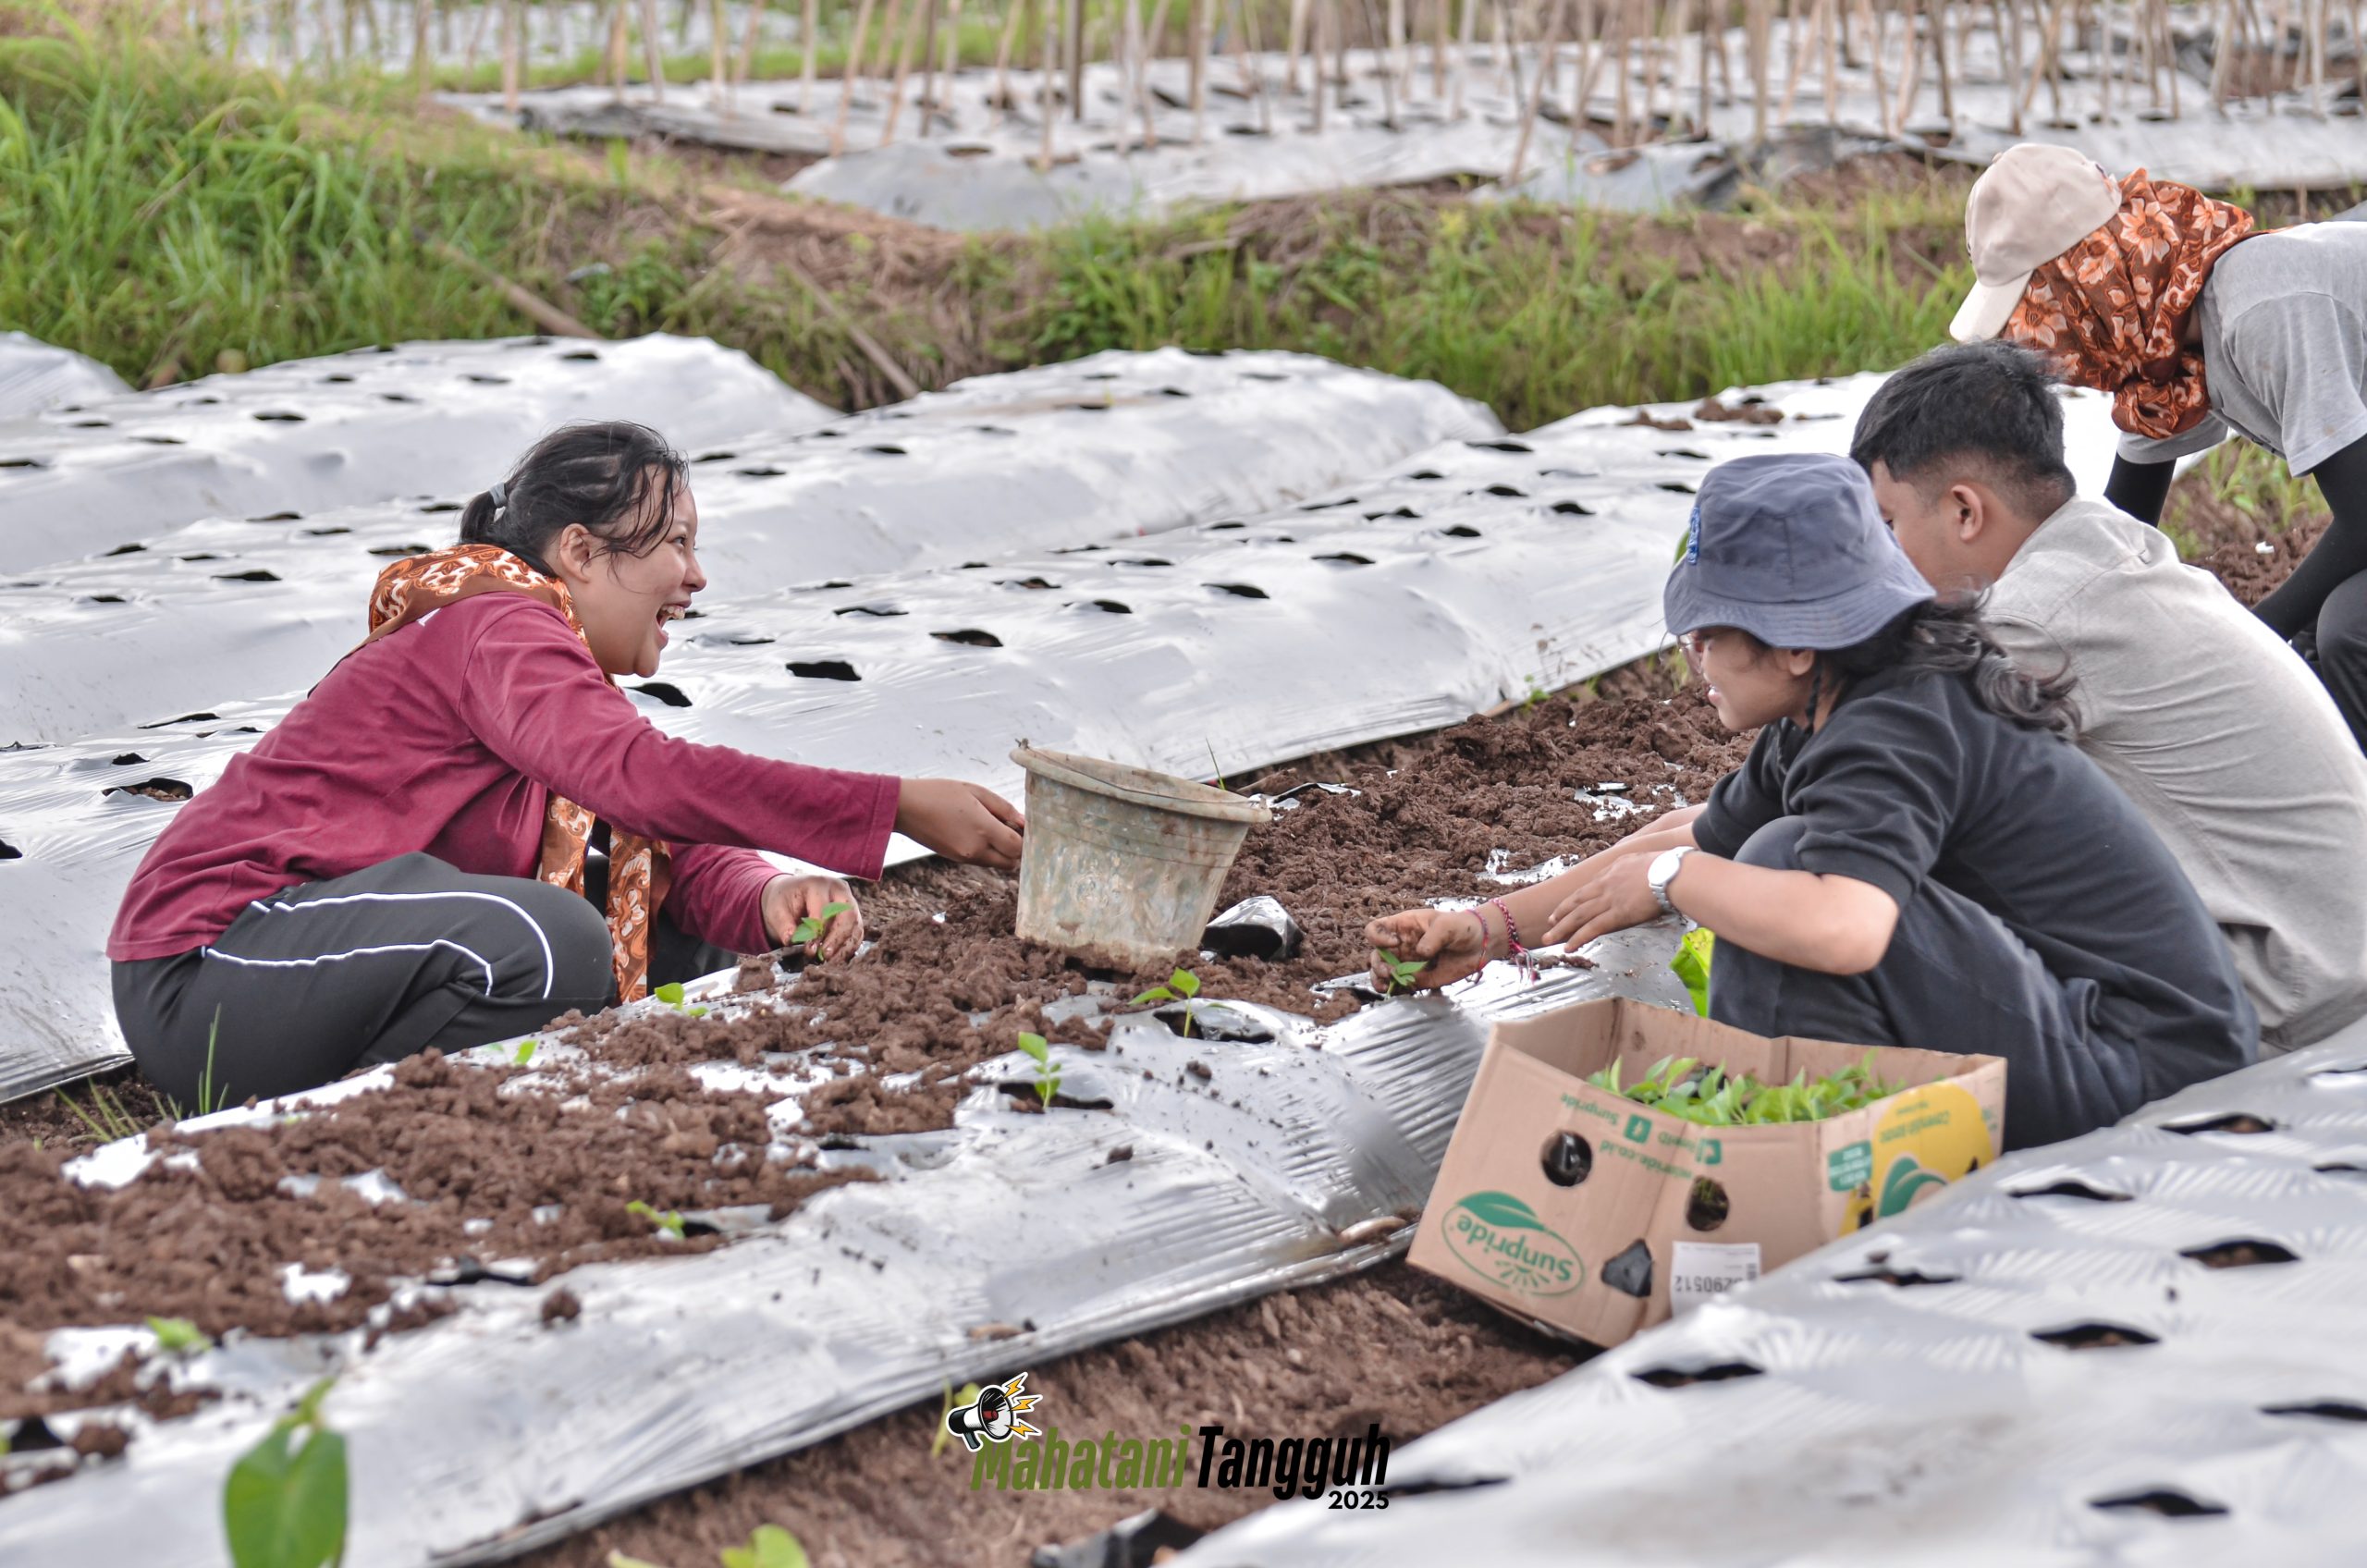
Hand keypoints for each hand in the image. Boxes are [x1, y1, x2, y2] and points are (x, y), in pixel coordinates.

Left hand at [761, 875, 863, 960]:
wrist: (792, 894)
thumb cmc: (785, 901)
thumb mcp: (777, 910)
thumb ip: (783, 925)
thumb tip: (790, 940)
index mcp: (818, 884)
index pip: (823, 908)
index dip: (817, 931)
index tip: (809, 949)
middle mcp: (838, 890)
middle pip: (847, 915)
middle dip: (836, 938)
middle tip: (824, 955)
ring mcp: (849, 901)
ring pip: (855, 925)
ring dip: (845, 945)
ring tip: (831, 961)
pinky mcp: (854, 915)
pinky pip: (857, 933)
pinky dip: (849, 947)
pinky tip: (837, 959)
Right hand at [895, 779, 1025, 870]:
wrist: (904, 808)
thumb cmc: (940, 793)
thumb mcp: (975, 791)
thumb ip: (1003, 808)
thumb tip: (1023, 822)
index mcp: (983, 830)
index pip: (1018, 848)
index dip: (1026, 839)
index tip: (1024, 826)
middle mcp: (976, 849)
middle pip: (1011, 863)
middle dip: (1016, 849)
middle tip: (1012, 829)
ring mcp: (964, 857)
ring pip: (997, 863)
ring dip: (1002, 851)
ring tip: (993, 827)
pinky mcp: (955, 859)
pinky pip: (981, 860)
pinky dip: (987, 851)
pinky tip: (978, 832)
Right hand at [1364, 908, 1490, 990]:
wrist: (1479, 945)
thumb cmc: (1461, 927)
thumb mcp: (1448, 925)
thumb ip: (1434, 937)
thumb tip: (1421, 953)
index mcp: (1402, 927)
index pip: (1375, 929)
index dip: (1378, 937)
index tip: (1395, 943)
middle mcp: (1400, 945)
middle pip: (1375, 955)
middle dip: (1377, 966)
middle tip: (1391, 972)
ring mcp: (1406, 963)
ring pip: (1381, 973)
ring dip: (1380, 981)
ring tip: (1388, 986)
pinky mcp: (1417, 979)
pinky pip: (1399, 986)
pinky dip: (1396, 991)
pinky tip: (1404, 991)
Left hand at [1540, 850, 1662, 947]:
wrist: (1672, 873)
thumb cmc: (1667, 866)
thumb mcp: (1643, 858)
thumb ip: (1633, 866)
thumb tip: (1636, 868)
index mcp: (1613, 870)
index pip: (1590, 886)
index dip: (1577, 897)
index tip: (1569, 905)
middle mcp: (1606, 884)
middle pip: (1578, 900)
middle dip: (1562, 912)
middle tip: (1550, 922)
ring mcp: (1610, 900)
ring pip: (1579, 916)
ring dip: (1562, 928)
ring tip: (1549, 938)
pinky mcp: (1617, 915)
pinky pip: (1592, 928)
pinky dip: (1578, 938)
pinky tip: (1568, 947)